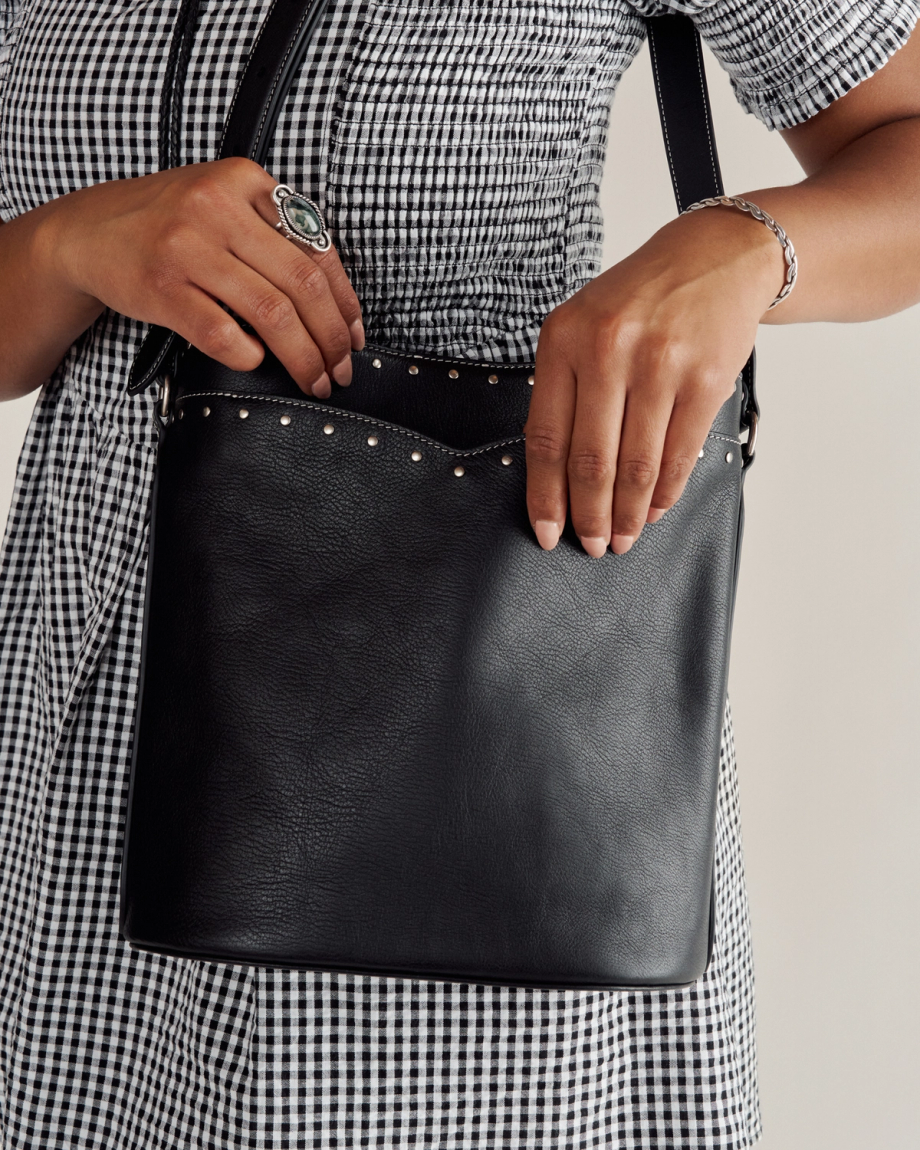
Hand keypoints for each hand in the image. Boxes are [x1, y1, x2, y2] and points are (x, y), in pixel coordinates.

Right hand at [42, 157, 363, 397]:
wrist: (88, 232)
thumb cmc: (168, 224)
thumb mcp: (223, 203)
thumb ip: (274, 233)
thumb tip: (336, 302)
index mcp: (244, 180)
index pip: (317, 248)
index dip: (345, 302)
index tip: (354, 336)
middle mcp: (217, 206)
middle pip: (302, 285)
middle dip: (331, 338)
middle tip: (340, 371)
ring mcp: (187, 247)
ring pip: (271, 313)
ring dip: (302, 358)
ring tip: (313, 381)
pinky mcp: (162, 288)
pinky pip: (223, 334)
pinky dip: (250, 356)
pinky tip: (256, 362)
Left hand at [524, 206, 782, 555]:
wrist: (715, 258)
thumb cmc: (640, 301)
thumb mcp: (584, 326)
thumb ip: (565, 389)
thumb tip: (556, 478)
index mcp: (564, 339)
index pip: (545, 437)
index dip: (545, 495)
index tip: (546, 531)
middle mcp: (608, 348)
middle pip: (591, 460)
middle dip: (589, 515)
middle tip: (590, 545)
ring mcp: (660, 363)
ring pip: (636, 464)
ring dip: (628, 513)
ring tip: (623, 538)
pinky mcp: (706, 378)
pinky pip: (679, 454)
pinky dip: (665, 492)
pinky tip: (655, 509)